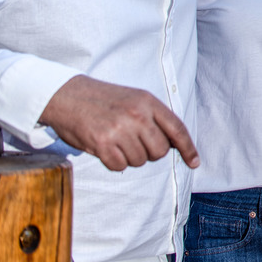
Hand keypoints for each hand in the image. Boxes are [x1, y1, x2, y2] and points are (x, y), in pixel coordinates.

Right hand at [39, 75, 199, 170]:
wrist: (67, 95)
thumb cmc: (104, 100)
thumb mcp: (134, 99)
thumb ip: (154, 117)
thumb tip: (174, 144)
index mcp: (148, 102)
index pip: (177, 128)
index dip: (188, 148)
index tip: (194, 162)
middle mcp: (137, 115)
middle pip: (159, 151)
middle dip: (150, 153)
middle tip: (133, 142)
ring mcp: (119, 129)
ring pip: (140, 161)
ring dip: (129, 157)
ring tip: (116, 141)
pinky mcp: (101, 143)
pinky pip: (120, 166)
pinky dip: (114, 162)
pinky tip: (106, 149)